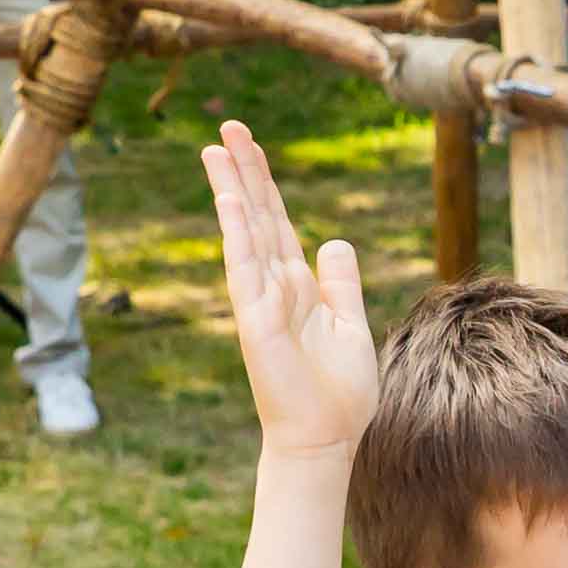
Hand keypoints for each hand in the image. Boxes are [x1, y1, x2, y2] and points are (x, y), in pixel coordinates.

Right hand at [202, 118, 377, 461]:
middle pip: (258, 216)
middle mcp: (275, 286)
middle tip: (227, 128)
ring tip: (218, 149)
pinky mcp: (256, 319)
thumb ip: (341, 283)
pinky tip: (230, 199)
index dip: (265, 182)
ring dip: (233, 189)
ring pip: (246, 232)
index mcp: (298, 285)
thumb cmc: (339, 393)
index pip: (278, 221)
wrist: (327, 439)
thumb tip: (334, 241)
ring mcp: (261, 300)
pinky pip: (244, 267)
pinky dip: (238, 232)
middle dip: (243, 170)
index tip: (248, 145)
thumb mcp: (350, 324)